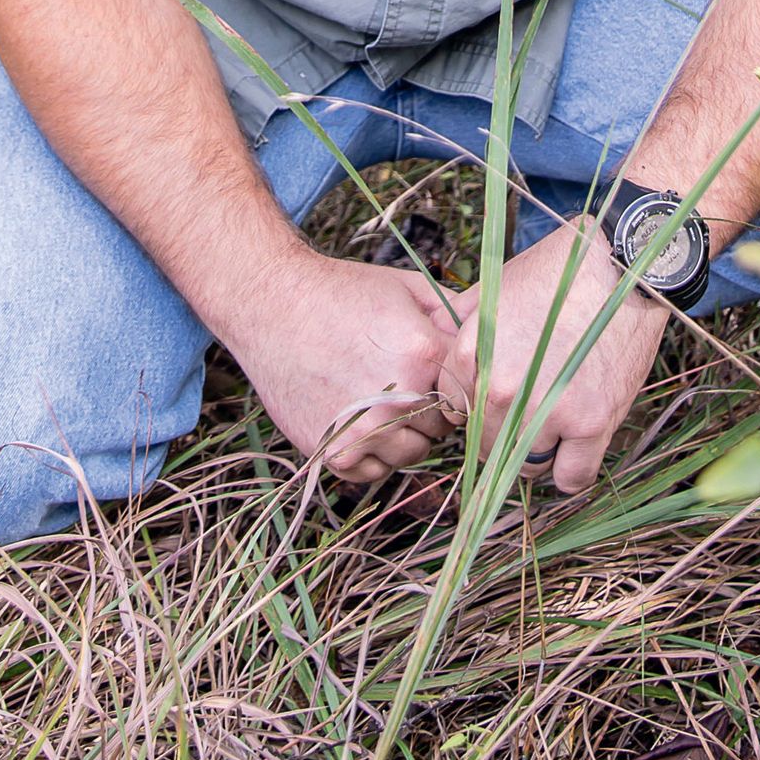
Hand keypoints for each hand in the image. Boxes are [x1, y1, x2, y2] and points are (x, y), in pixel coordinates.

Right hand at [223, 253, 460, 483]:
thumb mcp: (405, 287)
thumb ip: (451, 315)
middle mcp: (398, 399)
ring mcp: (365, 431)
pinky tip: (358, 418)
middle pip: (443, 427)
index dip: (457, 383)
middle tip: (403, 383)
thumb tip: (486, 338)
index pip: (469, 392)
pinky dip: (371, 454)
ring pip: (412, 453)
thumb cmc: (341, 292)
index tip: (439, 374)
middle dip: (432, 408)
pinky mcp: (335, 451)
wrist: (274, 304)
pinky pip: (373, 472)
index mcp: (422, 354)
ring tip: (379, 399)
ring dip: (404, 434)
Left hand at [437, 222, 667, 494]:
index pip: (454, 407)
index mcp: (473, 353)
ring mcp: (546, 410)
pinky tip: (575, 447)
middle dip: (501, 431)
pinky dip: (571, 470)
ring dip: (538, 449)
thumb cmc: (559, 271)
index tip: (493, 397)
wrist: (623, 266)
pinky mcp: (591, 424)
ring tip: (555, 419)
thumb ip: (463, 320)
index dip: (472, 403)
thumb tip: (439, 335)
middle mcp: (503, 388)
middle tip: (529, 408)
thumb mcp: (497, 286)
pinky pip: (571, 478)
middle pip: (487, 443)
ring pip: (526, 464)